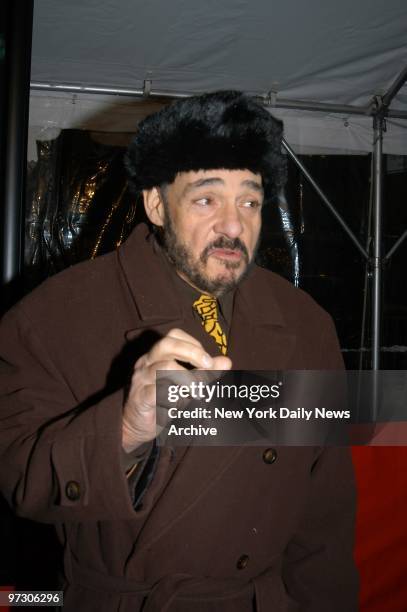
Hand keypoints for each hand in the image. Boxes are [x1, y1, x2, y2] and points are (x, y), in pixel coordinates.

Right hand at [122, 328, 231, 451]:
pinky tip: (181, 405)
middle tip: (208, 366)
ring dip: (188, 378)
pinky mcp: (140, 398)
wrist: (134, 426)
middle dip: (192, 353)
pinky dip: (174, 398)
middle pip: (166, 345)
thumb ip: (204, 373)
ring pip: (165, 368)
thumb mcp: (186, 386)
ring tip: (200, 392)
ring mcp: (141, 380)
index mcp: (156, 355)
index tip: (208, 360)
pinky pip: (157, 393)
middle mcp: (146, 363)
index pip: (173, 336)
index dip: (193, 344)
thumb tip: (227, 362)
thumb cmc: (161, 402)